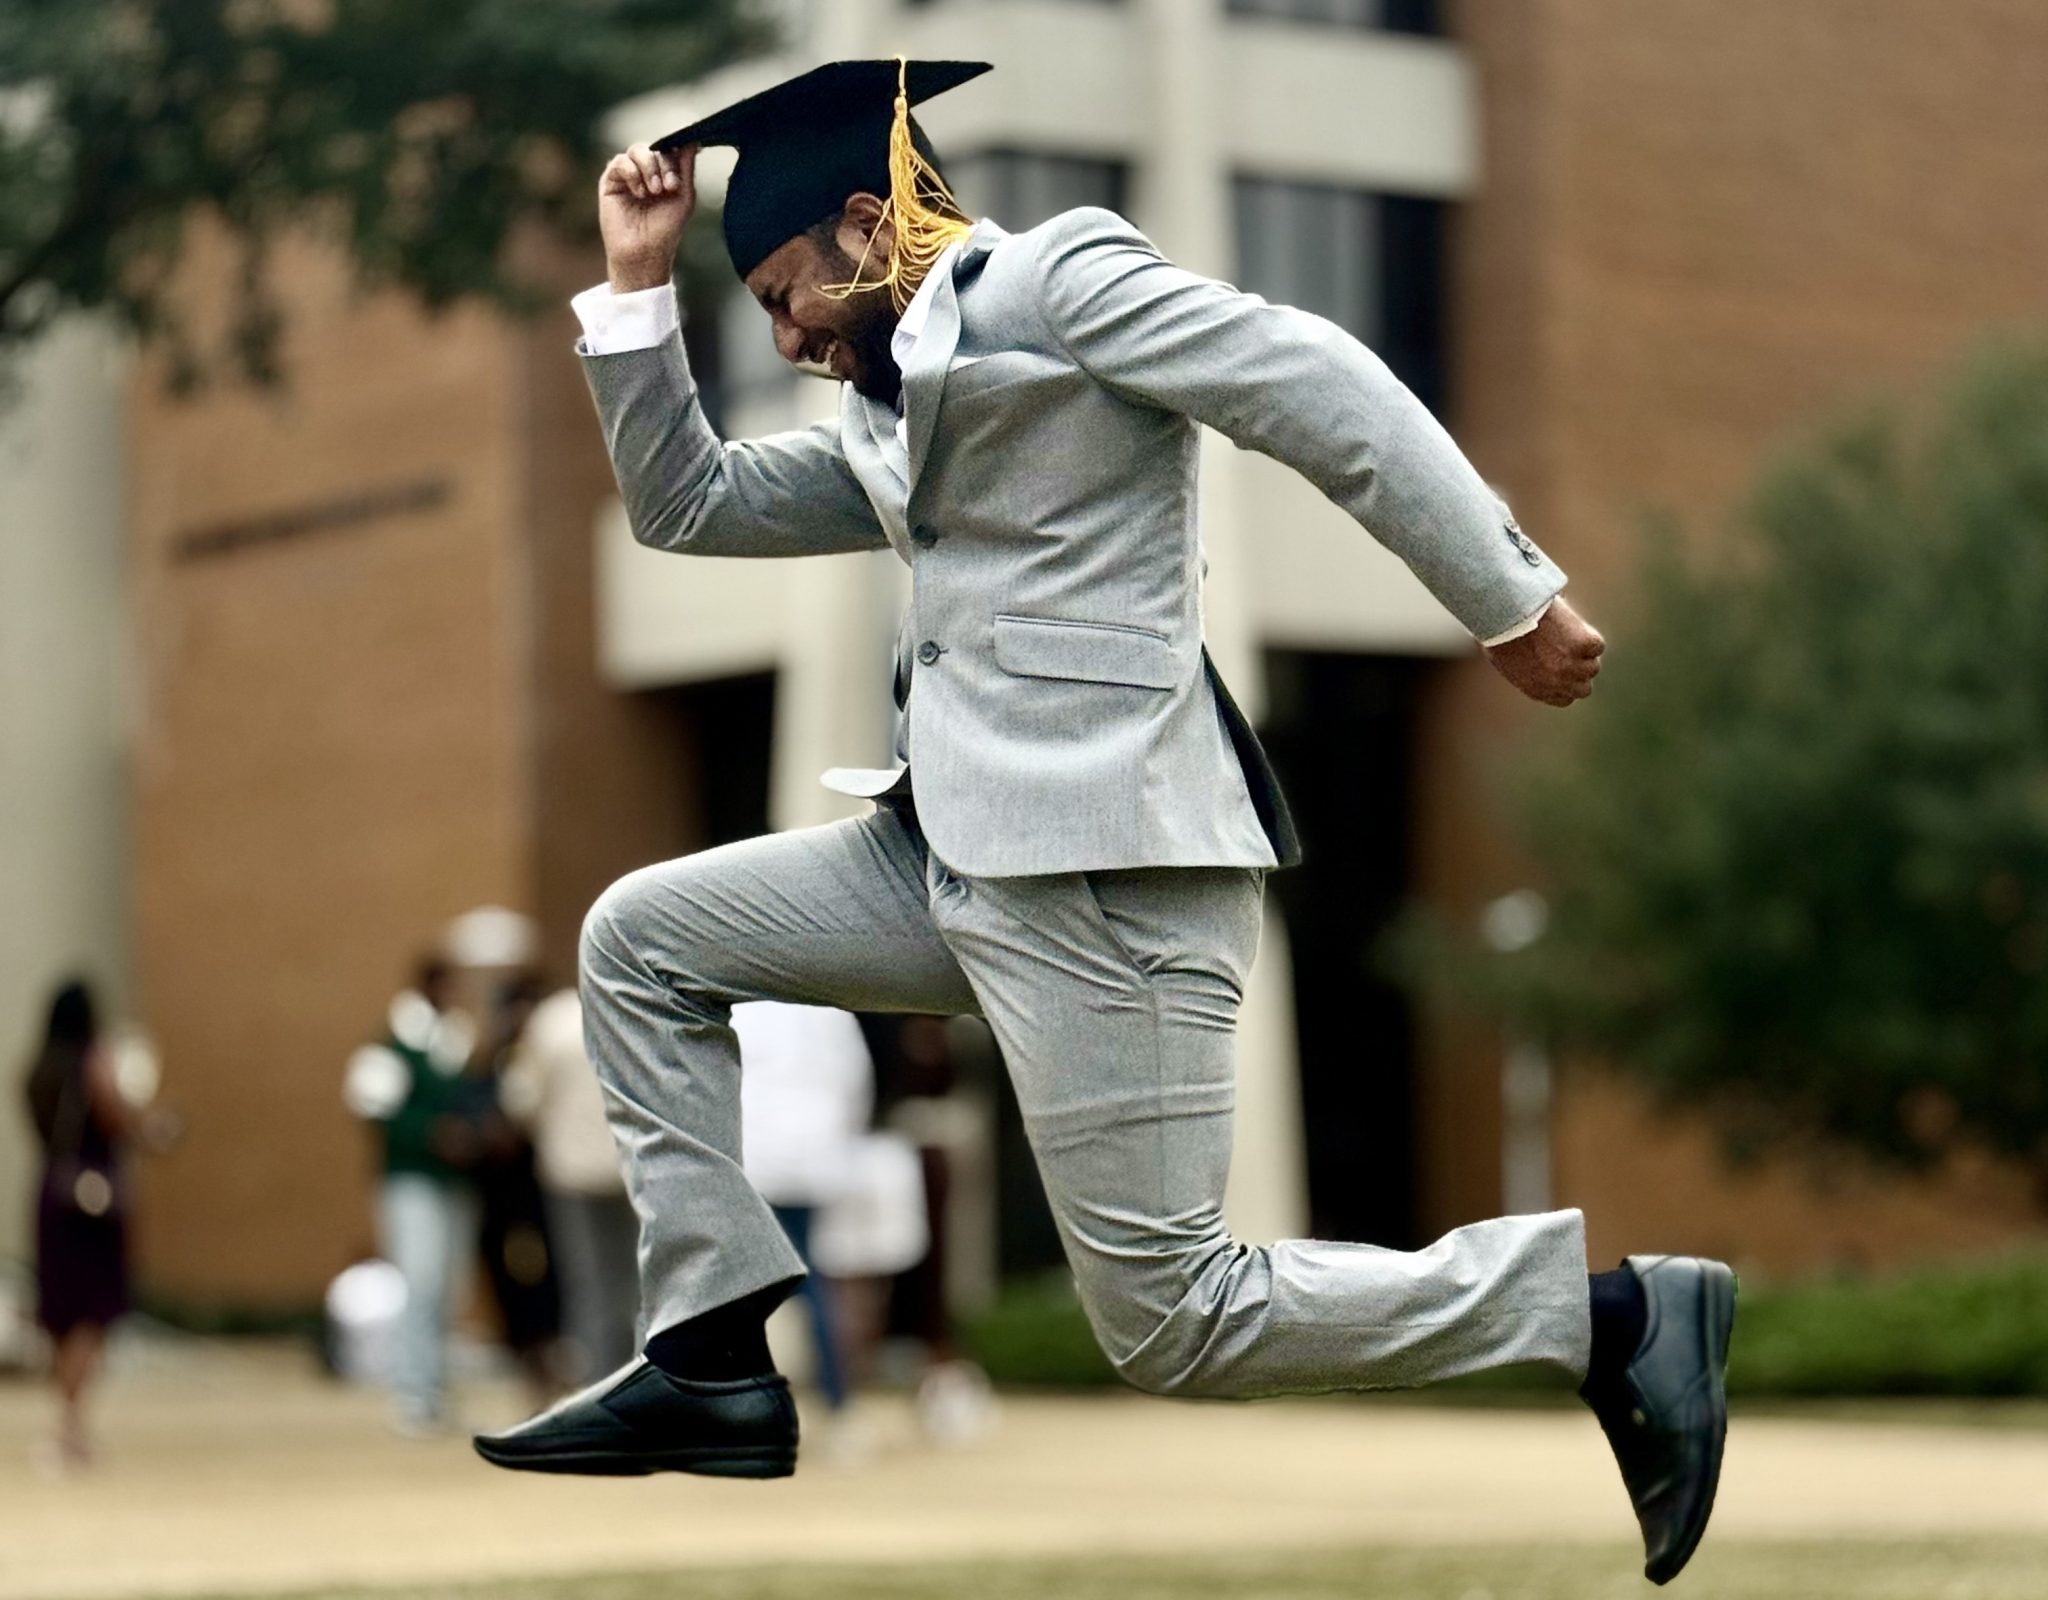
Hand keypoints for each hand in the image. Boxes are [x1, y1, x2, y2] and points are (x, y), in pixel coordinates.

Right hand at [599, 142, 695, 292]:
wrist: (644, 251)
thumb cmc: (666, 229)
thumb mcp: (684, 197)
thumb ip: (686, 168)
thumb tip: (692, 139)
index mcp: (664, 174)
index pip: (670, 151)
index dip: (674, 160)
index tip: (676, 183)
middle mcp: (646, 171)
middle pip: (654, 148)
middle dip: (663, 165)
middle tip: (667, 188)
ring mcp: (628, 175)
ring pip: (637, 150)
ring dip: (648, 167)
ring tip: (653, 191)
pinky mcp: (610, 180)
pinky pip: (620, 161)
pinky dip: (632, 173)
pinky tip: (639, 193)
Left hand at [1485, 595, 1604, 705]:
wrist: (1508, 616)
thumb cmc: (1501, 632)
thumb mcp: (1508, 661)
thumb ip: (1527, 672)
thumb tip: (1535, 665)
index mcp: (1537, 690)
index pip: (1564, 699)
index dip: (1567, 685)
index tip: (1564, 672)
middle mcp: (1558, 683)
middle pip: (1583, 689)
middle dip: (1579, 673)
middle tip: (1572, 652)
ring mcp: (1573, 665)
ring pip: (1593, 667)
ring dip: (1585, 653)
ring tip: (1567, 635)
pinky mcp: (1585, 646)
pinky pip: (1597, 645)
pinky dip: (1588, 634)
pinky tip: (1572, 625)